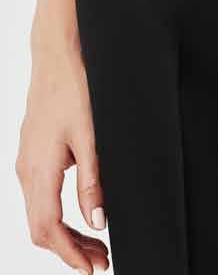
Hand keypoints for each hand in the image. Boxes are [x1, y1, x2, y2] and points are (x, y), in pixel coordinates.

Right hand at [15, 41, 109, 272]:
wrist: (57, 54)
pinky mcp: (31, 152)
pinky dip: (58, 214)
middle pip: (41, 228)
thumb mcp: (91, 137)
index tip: (92, 269)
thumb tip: (97, 222)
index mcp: (39, 170)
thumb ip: (92, 182)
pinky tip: (79, 213)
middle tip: (100, 261)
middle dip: (69, 250)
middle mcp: (26, 170)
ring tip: (95, 245)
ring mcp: (26, 161)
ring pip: (39, 213)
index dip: (69, 255)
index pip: (48, 229)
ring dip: (65, 234)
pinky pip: (39, 195)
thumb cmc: (75, 88)